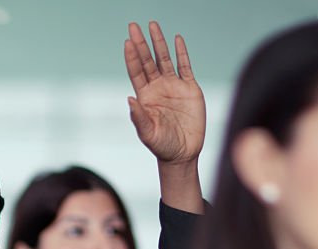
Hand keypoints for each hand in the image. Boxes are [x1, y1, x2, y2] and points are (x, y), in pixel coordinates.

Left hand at [124, 21, 205, 165]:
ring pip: (164, 59)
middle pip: (148, 60)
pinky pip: (185, 67)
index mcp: (145, 97)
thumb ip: (138, 116)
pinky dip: (181, 53)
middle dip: (141, 43)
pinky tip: (177, 39)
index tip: (128, 41)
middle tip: (133, 25)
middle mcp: (157, 88)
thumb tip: (129, 98)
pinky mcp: (190, 89)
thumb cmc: (162, 146)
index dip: (132, 57)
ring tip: (153, 25)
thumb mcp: (147, 133)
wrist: (183, 154)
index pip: (136, 71)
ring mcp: (173, 86)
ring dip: (159, 43)